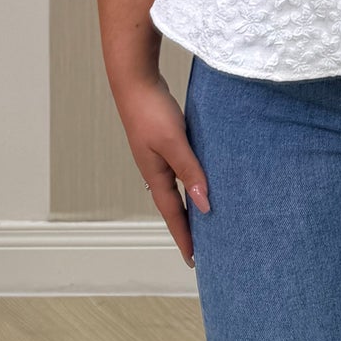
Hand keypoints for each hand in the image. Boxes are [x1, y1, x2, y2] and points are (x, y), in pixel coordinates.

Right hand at [116, 72, 209, 266]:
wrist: (135, 81)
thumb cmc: (152, 111)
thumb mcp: (174, 142)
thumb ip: (190, 172)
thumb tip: (205, 205)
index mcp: (156, 175)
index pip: (173, 214)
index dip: (184, 236)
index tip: (195, 260)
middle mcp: (155, 170)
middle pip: (173, 205)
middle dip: (187, 226)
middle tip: (204, 245)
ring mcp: (157, 155)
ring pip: (177, 186)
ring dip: (189, 202)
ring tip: (206, 216)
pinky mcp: (163, 140)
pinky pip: (180, 168)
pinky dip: (190, 179)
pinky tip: (201, 175)